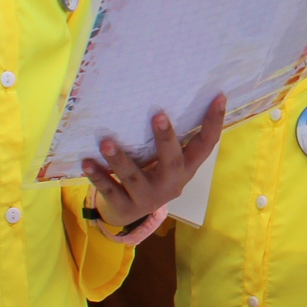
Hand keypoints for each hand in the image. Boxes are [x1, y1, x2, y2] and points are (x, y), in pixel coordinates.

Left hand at [81, 95, 226, 231]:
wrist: (129, 214)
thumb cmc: (150, 176)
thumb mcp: (165, 163)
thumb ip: (168, 140)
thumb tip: (165, 92)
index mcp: (186, 169)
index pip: (205, 145)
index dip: (213, 123)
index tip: (219, 97)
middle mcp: (171, 184)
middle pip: (171, 162)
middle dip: (165, 139)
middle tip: (158, 115)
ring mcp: (147, 198)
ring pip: (134, 177)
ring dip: (120, 160)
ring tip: (106, 142)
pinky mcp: (125, 207)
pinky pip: (110, 190)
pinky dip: (98, 176)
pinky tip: (87, 162)